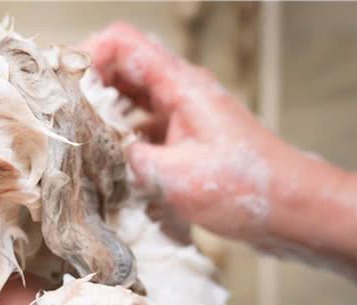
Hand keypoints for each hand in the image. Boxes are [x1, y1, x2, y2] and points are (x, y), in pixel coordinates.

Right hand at [82, 22, 293, 239]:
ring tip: (79, 140)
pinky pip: (143, 125)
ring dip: (104, 114)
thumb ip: (130, 161)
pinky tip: (110, 163)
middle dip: (88, 87)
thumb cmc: (247, 189)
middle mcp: (179, 92)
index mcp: (180, 86)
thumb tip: (94, 153)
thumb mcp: (179, 178)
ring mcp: (182, 114)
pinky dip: (122, 137)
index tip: (63, 85)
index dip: (88, 54)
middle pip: (122, 68)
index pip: (124, 44)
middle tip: (63, 116)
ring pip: (130, 98)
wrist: (293, 209)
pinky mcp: (185, 137)